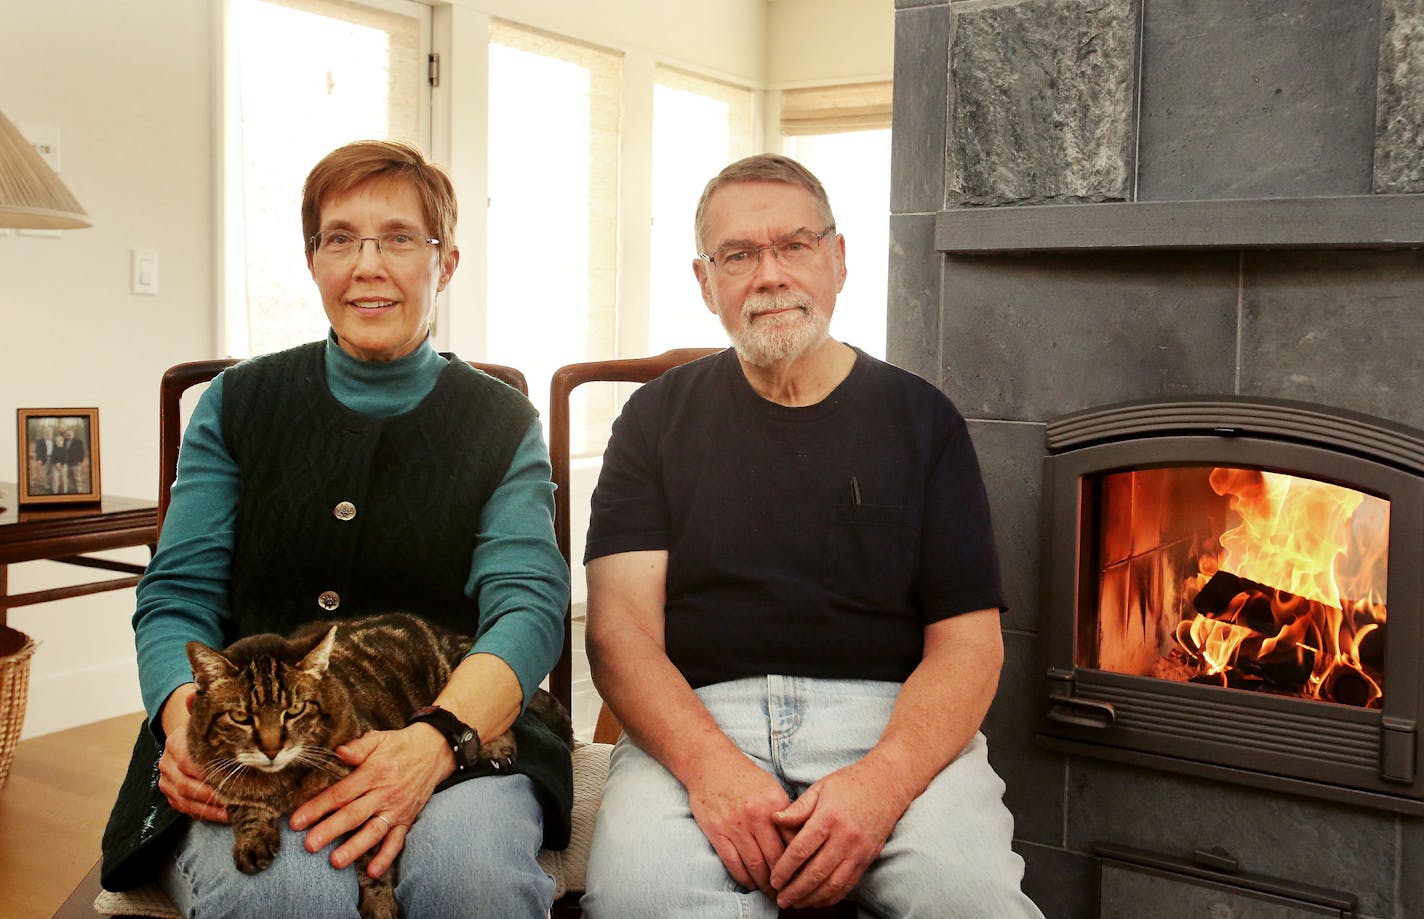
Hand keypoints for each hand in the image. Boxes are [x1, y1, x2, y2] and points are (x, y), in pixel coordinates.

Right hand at [157, 686, 228, 823]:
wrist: (186, 739)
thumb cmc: (204, 731)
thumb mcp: (205, 718)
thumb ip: (202, 708)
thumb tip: (195, 693)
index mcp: (175, 744)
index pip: (190, 762)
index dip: (210, 773)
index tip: (233, 779)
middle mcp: (166, 764)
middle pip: (188, 785)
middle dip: (214, 795)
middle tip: (240, 799)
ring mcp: (166, 782)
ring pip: (187, 800)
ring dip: (212, 808)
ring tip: (236, 811)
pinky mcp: (170, 796)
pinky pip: (187, 809)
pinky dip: (207, 814)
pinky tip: (226, 815)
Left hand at [289, 724, 452, 878]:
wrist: (436, 750)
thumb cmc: (400, 745)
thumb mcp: (379, 738)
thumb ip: (358, 747)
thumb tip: (337, 752)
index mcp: (374, 772)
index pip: (342, 793)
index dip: (318, 807)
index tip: (297, 821)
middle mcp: (385, 793)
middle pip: (354, 815)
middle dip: (330, 831)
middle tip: (309, 845)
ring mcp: (397, 809)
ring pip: (373, 831)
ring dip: (355, 847)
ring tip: (336, 861)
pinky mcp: (407, 819)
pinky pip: (397, 841)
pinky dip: (386, 857)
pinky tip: (372, 871)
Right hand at [685, 753, 791, 898]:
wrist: (710, 763)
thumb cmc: (744, 777)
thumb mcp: (772, 789)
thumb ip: (787, 813)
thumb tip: (802, 840)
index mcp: (774, 803)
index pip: (793, 841)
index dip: (800, 863)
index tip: (805, 877)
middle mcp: (756, 815)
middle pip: (776, 858)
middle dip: (785, 881)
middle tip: (791, 894)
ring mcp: (735, 825)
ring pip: (755, 865)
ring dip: (765, 885)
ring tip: (773, 895)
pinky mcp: (717, 832)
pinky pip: (733, 863)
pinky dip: (744, 878)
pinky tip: (750, 884)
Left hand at [769, 760, 909, 908]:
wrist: (887, 784)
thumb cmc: (849, 783)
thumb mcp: (820, 788)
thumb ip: (798, 808)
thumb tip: (775, 819)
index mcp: (829, 817)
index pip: (802, 849)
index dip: (785, 868)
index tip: (773, 880)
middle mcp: (845, 837)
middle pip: (816, 872)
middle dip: (796, 890)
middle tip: (780, 899)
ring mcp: (859, 850)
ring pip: (833, 883)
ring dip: (813, 898)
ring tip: (796, 903)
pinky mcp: (868, 858)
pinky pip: (849, 884)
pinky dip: (833, 896)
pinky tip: (818, 900)